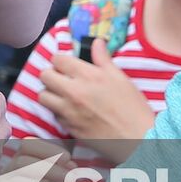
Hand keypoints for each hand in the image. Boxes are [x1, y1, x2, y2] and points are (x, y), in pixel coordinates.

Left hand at [38, 39, 155, 158]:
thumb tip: (96, 42)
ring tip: (63, 94)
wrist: (137, 138)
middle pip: (45, 76)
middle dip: (52, 74)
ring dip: (50, 93)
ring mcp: (69, 111)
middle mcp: (73, 92)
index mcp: (87, 76)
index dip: (61, 60)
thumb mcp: (120, 77)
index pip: (58, 59)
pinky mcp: (68, 128)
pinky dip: (58, 111)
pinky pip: (53, 115)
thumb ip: (103, 59)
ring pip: (43, 96)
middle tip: (62, 77)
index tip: (67, 64)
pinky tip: (71, 110)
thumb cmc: (132, 108)